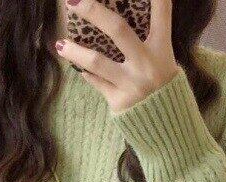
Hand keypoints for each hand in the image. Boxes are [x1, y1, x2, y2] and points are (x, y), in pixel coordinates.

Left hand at [55, 0, 179, 112]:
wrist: (165, 125)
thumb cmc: (161, 85)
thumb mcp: (164, 59)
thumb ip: (149, 39)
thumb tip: (113, 19)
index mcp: (161, 48)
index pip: (161, 12)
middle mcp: (146, 63)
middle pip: (118, 30)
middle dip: (94, 12)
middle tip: (73, 1)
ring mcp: (132, 84)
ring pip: (97, 62)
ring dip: (75, 52)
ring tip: (59, 44)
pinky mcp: (119, 102)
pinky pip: (97, 83)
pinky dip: (87, 74)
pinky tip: (80, 69)